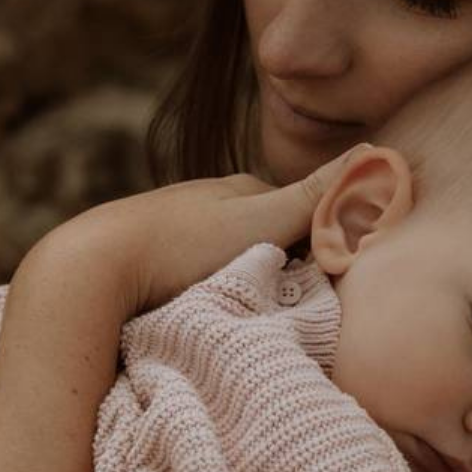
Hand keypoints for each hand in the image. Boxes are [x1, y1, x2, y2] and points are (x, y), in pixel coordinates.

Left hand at [27, 148, 370, 320]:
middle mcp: (209, 208)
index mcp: (239, 190)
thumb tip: (376, 151)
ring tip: (252, 321)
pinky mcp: (154, 271)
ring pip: (234, 266)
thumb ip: (318, 196)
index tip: (331, 288)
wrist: (95, 269)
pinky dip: (212, 300)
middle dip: (286, 270)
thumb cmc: (181, 243)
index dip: (323, 251)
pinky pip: (199, 285)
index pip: (303, 219)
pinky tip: (211, 320)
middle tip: (294, 312)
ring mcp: (180, 238)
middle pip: (270, 243)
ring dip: (247, 290)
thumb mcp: (262, 219)